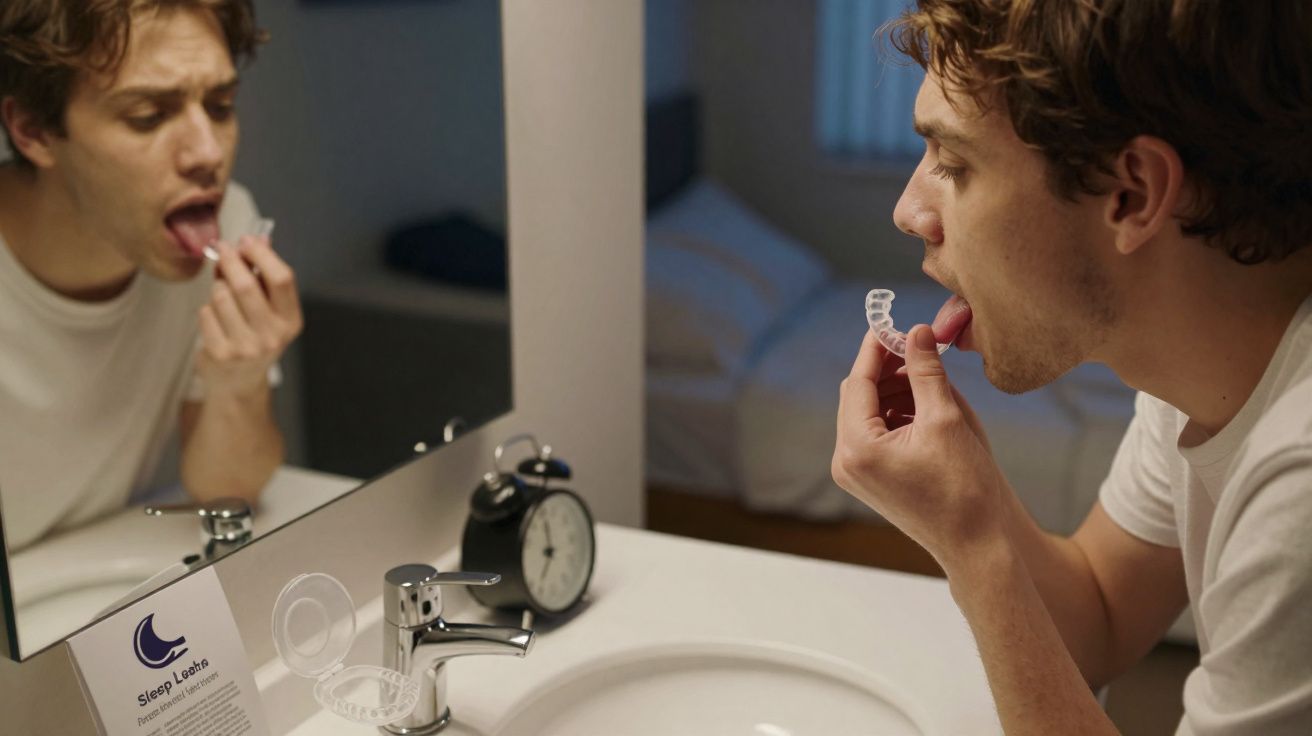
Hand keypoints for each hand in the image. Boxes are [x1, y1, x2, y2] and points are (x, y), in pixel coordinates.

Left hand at [196, 234, 302, 396]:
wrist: (239, 382)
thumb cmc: (254, 337)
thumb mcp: (270, 310)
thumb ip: (265, 275)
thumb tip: (259, 239)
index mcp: (291, 320)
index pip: (282, 279)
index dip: (262, 254)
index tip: (247, 241)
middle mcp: (273, 335)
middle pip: (247, 285)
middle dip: (231, 261)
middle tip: (223, 249)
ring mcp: (247, 347)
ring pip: (221, 296)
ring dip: (217, 287)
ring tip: (222, 295)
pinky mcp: (221, 353)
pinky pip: (206, 314)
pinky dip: (206, 310)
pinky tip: (215, 319)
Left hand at [831, 324, 1004, 568]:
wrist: (977, 543)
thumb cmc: (965, 487)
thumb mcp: (946, 418)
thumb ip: (926, 370)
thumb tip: (917, 331)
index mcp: (856, 448)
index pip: (857, 382)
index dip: (875, 349)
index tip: (891, 322)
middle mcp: (845, 462)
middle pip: (858, 396)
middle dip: (887, 369)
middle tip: (918, 347)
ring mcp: (855, 474)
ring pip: (867, 413)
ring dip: (894, 390)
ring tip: (929, 377)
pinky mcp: (870, 480)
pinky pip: (875, 433)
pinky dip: (897, 413)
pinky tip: (925, 403)